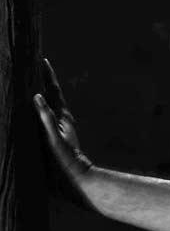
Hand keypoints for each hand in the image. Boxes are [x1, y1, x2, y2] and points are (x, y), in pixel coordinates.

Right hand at [33, 58, 91, 177]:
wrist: (74, 171)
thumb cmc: (64, 155)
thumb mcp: (53, 136)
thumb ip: (46, 117)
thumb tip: (38, 96)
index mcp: (63, 115)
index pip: (54, 90)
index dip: (48, 75)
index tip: (43, 60)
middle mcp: (62, 116)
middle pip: (52, 93)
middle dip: (44, 79)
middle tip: (36, 65)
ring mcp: (60, 123)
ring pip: (50, 102)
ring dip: (42, 90)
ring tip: (33, 79)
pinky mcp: (56, 131)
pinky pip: (47, 112)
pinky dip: (42, 104)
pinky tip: (37, 104)